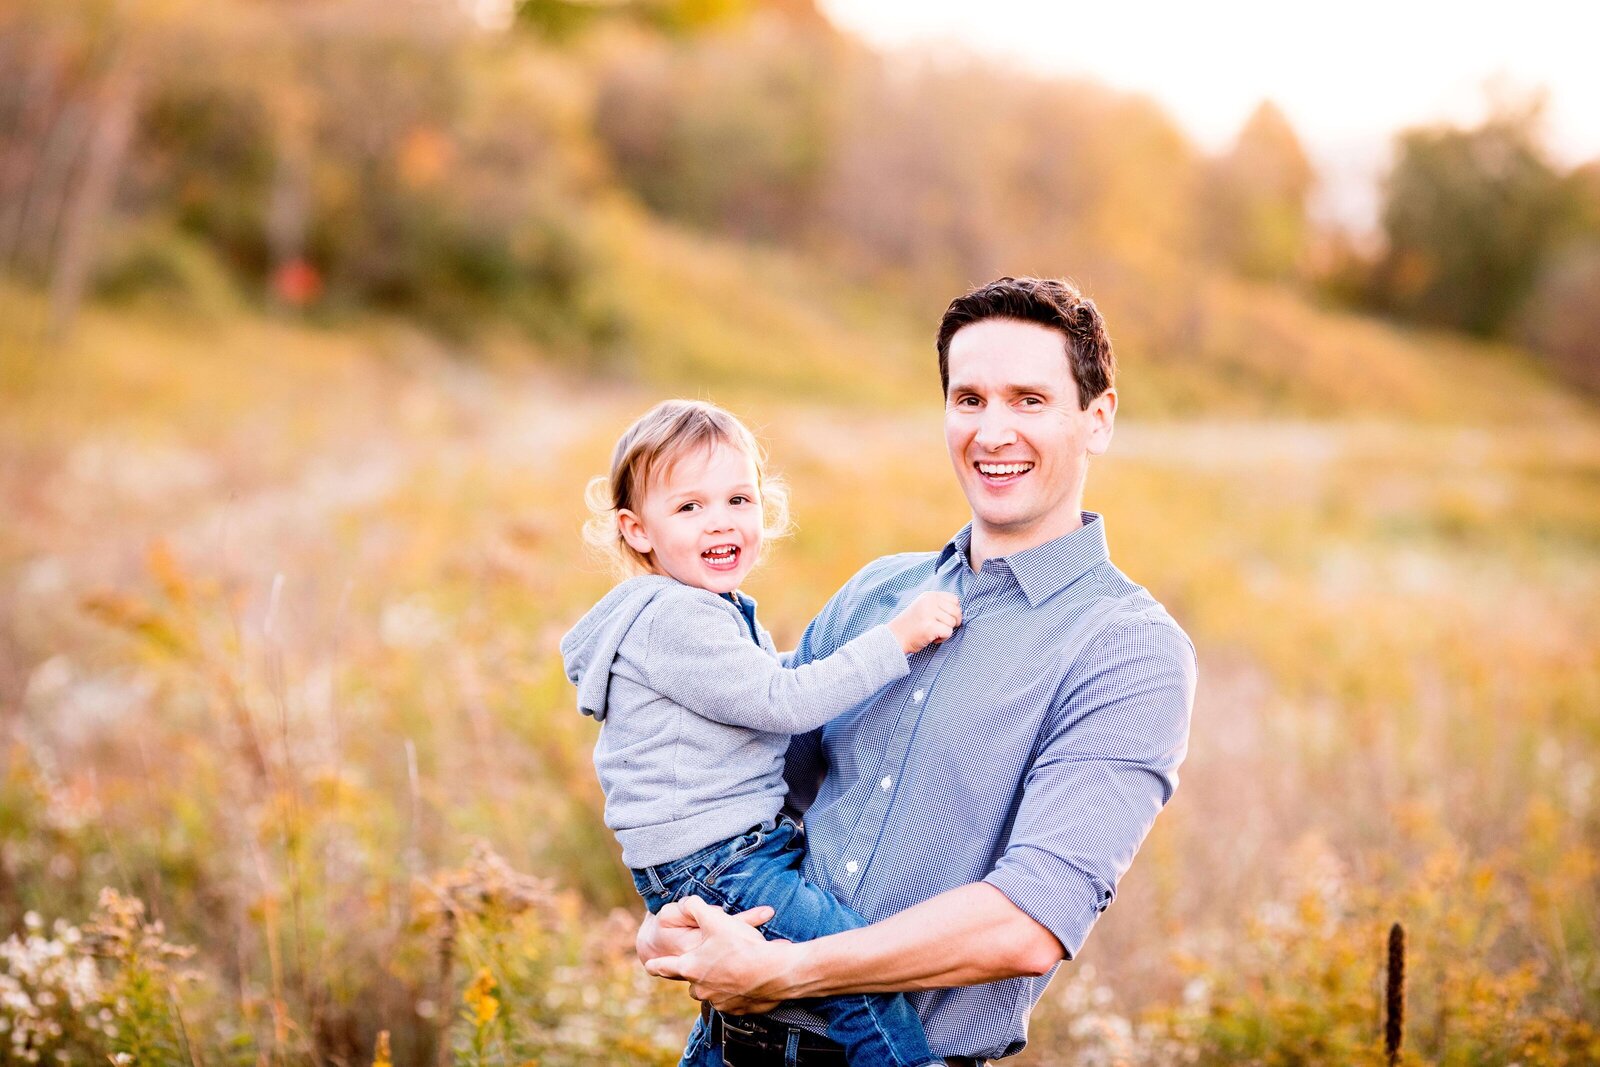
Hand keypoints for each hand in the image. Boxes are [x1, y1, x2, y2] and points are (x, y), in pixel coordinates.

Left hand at [644, 896, 794, 1014]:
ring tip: (733, 965)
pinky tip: (748, 976)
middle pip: (690, 981)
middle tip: (710, 957)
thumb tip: (685, 902)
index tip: (649, 964)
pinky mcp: (736, 1010)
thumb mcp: (716, 920)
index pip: (664, 966)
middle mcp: (701, 988)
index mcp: (691, 967)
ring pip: (711, 990)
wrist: (775, 972)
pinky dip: (737, 990)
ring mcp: (718, 1001)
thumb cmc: (743, 946)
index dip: (655, 963)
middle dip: (697, 970)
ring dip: (718, 980)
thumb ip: (695, 907)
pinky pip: (731, 999)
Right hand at [887, 591, 961, 653]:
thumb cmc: (911, 625)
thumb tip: (959, 610)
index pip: (954, 600)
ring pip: (953, 623)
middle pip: (956, 611)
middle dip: (952, 622)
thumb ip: (939, 605)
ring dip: (945, 631)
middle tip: (939, 627)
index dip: (954, 611)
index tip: (944, 619)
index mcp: (929, 596)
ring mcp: (929, 613)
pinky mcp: (930, 626)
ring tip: (932, 632)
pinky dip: (942, 638)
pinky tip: (931, 637)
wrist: (894, 637)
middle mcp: (930, 601)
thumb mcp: (924, 607)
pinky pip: (948, 632)